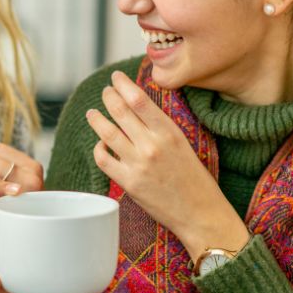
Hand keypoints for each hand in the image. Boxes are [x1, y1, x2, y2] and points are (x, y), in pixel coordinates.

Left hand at [87, 71, 248, 255]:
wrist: (201, 214)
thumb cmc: (195, 179)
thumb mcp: (184, 144)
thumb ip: (161, 126)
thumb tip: (138, 106)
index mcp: (169, 132)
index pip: (138, 99)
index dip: (122, 84)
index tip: (115, 78)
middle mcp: (152, 145)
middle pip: (119, 111)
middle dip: (108, 96)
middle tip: (105, 92)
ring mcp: (138, 164)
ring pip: (107, 133)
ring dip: (96, 118)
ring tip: (92, 113)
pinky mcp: (129, 183)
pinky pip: (103, 160)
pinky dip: (98, 149)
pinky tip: (101, 145)